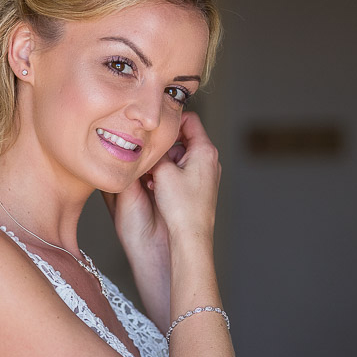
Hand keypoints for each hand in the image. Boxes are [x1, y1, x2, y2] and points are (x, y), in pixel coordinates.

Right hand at [103, 111, 219, 253]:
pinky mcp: (200, 186)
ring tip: (152, 179)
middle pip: (182, 139)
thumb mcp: (162, 171)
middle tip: (149, 159)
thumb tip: (147, 142)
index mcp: (204, 150)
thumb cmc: (181, 206)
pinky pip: (181, 171)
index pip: (189, 119)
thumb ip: (156, 152)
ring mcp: (206, 173)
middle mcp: (209, 159)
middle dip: (163, 148)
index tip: (153, 128)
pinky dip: (168, 175)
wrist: (192, 237)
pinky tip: (157, 188)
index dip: (170, 121)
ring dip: (163, 164)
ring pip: (179, 157)